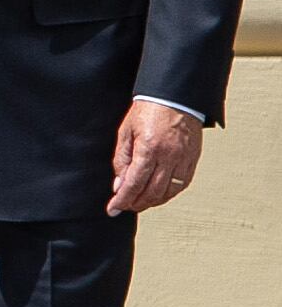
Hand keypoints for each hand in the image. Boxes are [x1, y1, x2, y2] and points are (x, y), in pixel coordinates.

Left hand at [110, 100, 204, 215]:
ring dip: (152, 202)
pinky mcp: (193, 159)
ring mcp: (184, 159)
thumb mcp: (125, 133)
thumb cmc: (147, 111)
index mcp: (149, 149)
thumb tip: (119, 185)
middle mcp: (169, 156)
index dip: (122, 200)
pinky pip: (182, 184)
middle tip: (124, 206)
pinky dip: (169, 194)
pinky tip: (159, 195)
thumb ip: (121, 160)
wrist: (174, 97)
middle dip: (136, 203)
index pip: (134, 183)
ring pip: (169, 192)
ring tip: (139, 202)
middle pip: (152, 192)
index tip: (113, 209)